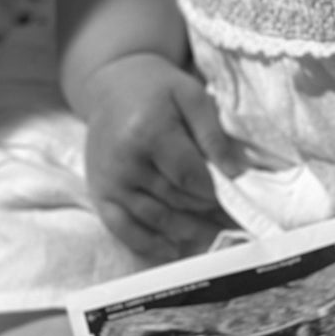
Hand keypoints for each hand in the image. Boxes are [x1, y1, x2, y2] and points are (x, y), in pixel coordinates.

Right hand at [79, 52, 237, 262]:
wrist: (111, 86)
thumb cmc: (158, 90)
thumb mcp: (192, 96)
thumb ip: (213, 134)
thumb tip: (235, 173)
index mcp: (148, 133)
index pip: (190, 178)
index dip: (215, 193)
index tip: (234, 200)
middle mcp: (125, 162)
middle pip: (175, 200)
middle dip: (207, 213)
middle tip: (233, 223)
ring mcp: (109, 181)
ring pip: (155, 218)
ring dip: (187, 231)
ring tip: (215, 236)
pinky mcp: (99, 193)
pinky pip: (122, 228)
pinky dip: (148, 244)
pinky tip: (173, 249)